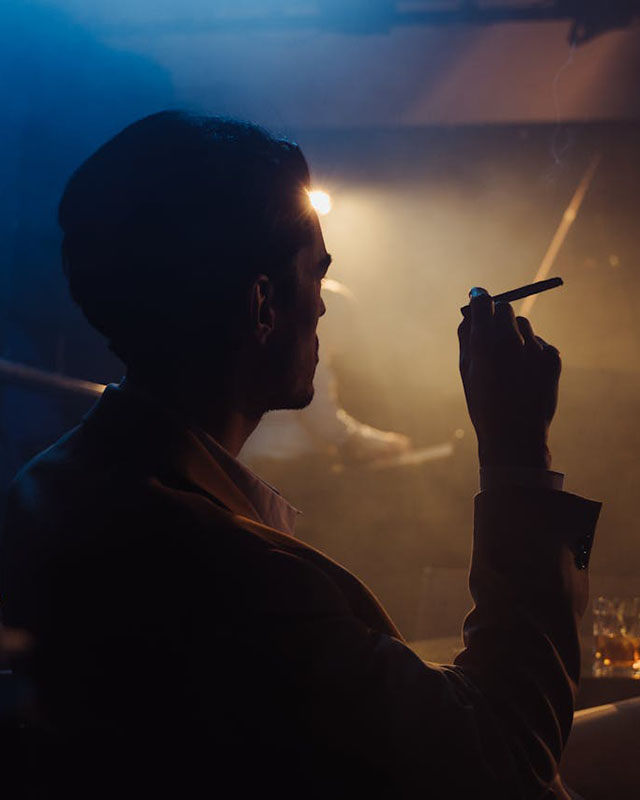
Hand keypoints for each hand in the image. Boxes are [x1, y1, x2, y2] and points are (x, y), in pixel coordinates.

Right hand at [458, 288, 560, 468]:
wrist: (515, 436)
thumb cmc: (484, 404)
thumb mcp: (466, 371)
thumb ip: (466, 338)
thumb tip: (470, 312)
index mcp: (484, 344)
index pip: (483, 303)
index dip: (479, 297)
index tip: (477, 295)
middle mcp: (511, 341)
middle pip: (505, 307)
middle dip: (497, 312)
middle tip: (492, 326)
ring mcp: (534, 348)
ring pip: (523, 324)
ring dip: (514, 333)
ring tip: (509, 360)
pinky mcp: (553, 357)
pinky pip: (539, 342)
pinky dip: (531, 350)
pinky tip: (524, 373)